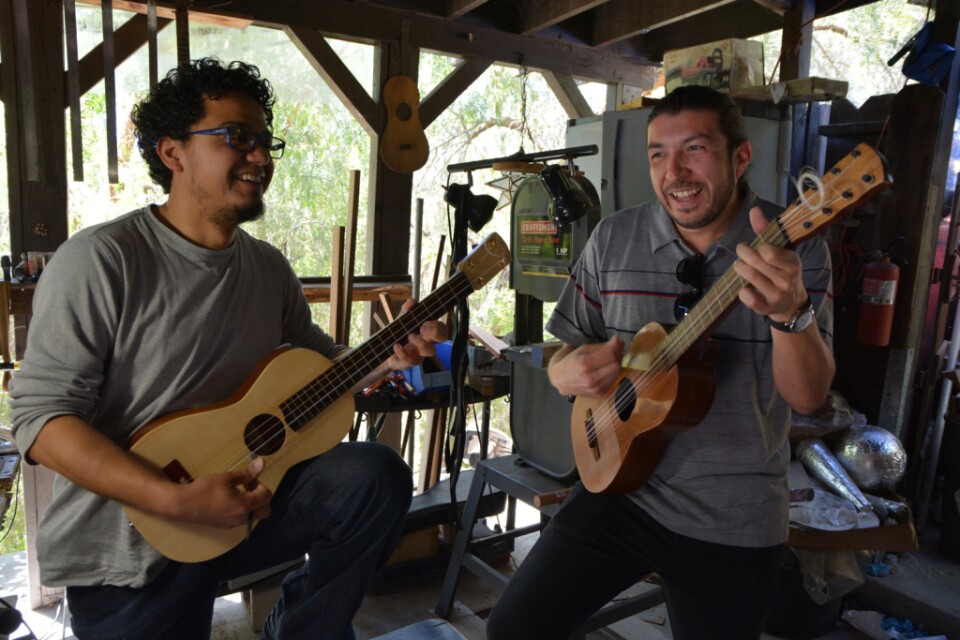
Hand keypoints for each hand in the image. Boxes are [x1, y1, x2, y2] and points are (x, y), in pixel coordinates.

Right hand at [168, 456, 272, 528]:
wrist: (183, 505)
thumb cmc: (204, 490)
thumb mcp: (227, 478)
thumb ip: (246, 473)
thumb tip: (262, 463)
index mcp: (245, 506)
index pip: (266, 496)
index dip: (261, 485)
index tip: (249, 479)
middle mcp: (241, 519)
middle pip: (265, 510)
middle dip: (261, 498)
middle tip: (248, 487)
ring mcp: (233, 524)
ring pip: (253, 515)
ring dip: (252, 504)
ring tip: (237, 492)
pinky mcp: (225, 526)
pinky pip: (241, 519)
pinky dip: (242, 509)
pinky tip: (228, 500)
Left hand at [384, 298, 448, 369]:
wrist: (384, 351)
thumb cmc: (398, 335)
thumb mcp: (400, 321)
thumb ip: (406, 310)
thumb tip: (412, 301)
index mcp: (427, 331)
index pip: (442, 327)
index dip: (438, 325)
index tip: (426, 321)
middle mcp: (427, 342)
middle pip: (442, 338)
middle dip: (436, 332)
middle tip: (423, 327)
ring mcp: (420, 354)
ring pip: (430, 351)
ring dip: (421, 342)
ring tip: (410, 336)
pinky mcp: (410, 362)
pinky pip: (411, 360)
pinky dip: (403, 352)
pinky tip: (396, 346)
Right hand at [548, 336, 623, 397]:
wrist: (559, 379)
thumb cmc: (569, 361)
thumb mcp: (582, 349)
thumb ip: (601, 346)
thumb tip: (618, 342)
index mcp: (584, 364)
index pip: (610, 354)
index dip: (617, 346)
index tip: (617, 340)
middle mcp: (591, 378)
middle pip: (616, 364)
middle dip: (617, 355)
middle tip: (614, 350)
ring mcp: (596, 388)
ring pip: (616, 373)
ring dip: (615, 364)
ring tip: (609, 359)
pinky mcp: (599, 394)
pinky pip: (613, 380)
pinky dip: (612, 373)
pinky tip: (605, 369)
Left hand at [733, 206, 807, 321]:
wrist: (791, 303)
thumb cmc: (782, 271)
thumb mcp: (781, 250)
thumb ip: (766, 230)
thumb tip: (754, 210)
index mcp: (792, 263)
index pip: (769, 252)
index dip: (758, 247)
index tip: (757, 246)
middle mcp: (786, 279)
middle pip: (755, 262)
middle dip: (743, 254)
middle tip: (742, 252)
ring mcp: (776, 295)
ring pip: (749, 277)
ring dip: (739, 268)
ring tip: (739, 265)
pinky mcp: (766, 308)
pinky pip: (747, 298)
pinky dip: (742, 291)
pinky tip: (743, 287)